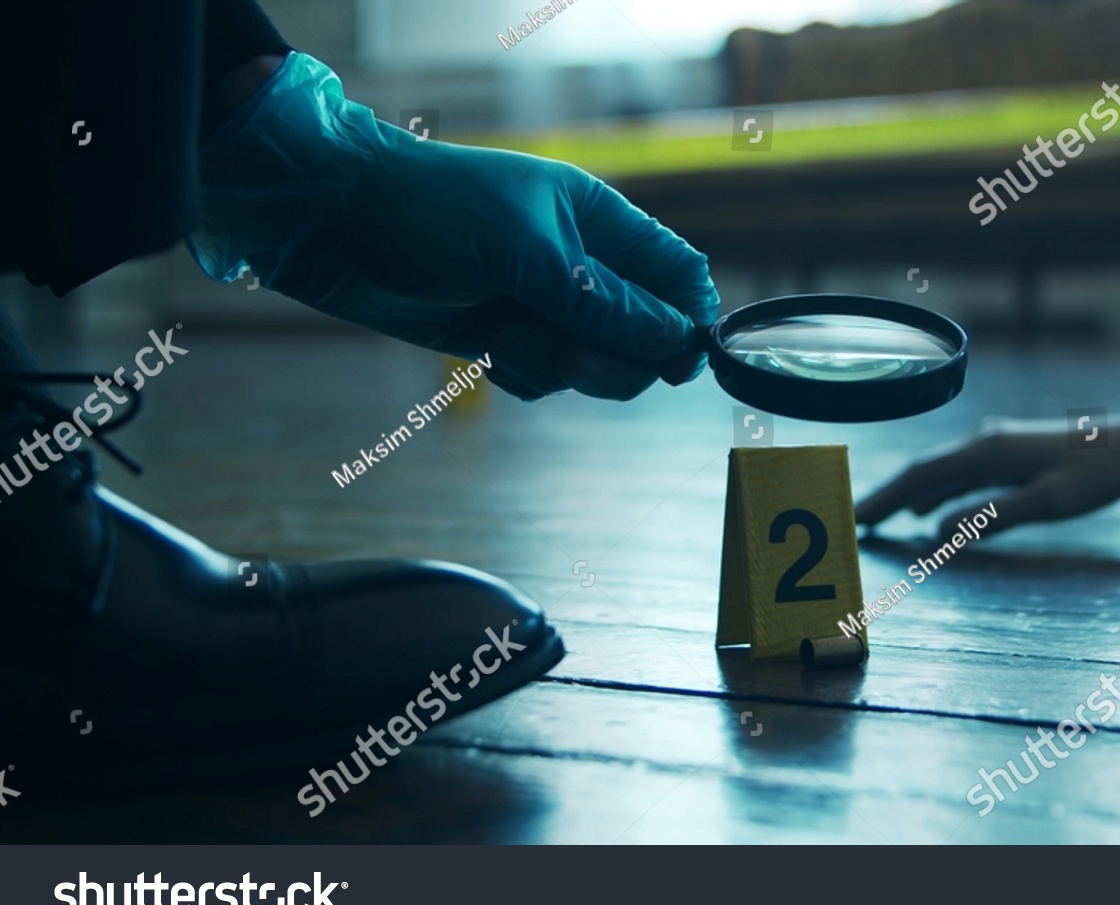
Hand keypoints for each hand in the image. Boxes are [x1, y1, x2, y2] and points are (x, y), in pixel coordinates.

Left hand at [188, 52, 717, 400]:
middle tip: (567, 350)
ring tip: (504, 336)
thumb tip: (677, 341)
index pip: (677, 272)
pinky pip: (544, 378)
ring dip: (556, 365)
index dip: (689, 319)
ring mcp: (540, 303)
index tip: (678, 363)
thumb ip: (605, 302)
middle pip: (643, 334)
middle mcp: (578, 264)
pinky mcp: (503, 337)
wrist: (330, 224)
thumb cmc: (429, 212)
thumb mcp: (528, 254)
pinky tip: (483, 349)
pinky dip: (520, 374)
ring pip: (593, 364)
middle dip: (613, 356)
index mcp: (598, 221)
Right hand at [856, 415, 1119, 538]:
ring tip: (882, 519)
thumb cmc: (1099, 475)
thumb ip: (993, 516)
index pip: (921, 476)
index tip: (856, 518)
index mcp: (987, 452)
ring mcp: (997, 446)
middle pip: (923, 472)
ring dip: (910, 496)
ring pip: (941, 473)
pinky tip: (931, 511)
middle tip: (856, 523)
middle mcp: (984, 443)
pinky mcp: (1011, 454)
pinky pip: (962, 476)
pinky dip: (938, 493)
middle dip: (888, 497)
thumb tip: (939, 533)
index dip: (886, 497)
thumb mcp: (1050, 502)